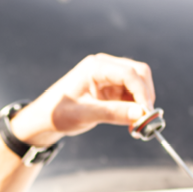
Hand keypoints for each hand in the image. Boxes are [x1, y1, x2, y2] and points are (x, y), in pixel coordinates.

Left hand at [9, 53, 155, 146]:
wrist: (46, 118)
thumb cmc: (58, 113)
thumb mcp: (85, 114)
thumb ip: (113, 113)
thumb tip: (141, 114)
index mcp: (95, 66)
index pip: (129, 73)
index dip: (142, 92)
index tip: (146, 113)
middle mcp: (104, 66)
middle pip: (139, 74)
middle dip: (145, 95)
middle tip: (146, 120)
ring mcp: (109, 76)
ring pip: (139, 84)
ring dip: (142, 102)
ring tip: (137, 124)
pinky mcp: (112, 87)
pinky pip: (133, 94)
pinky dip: (136, 106)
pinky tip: (131, 121)